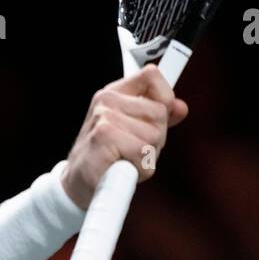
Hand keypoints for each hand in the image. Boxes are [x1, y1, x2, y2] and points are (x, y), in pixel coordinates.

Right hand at [62, 65, 188, 210]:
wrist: (78, 184)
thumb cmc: (105, 158)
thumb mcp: (133, 133)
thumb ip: (157, 118)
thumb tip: (180, 107)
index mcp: (114, 93)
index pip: (151, 75)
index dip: (165, 96)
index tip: (159, 117)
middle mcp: (106, 101)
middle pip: (159, 112)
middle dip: (155, 138)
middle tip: (133, 150)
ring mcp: (103, 117)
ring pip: (154, 135)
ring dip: (146, 156)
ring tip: (125, 160)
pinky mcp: (103, 136)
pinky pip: (143, 151)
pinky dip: (139, 168)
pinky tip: (122, 168)